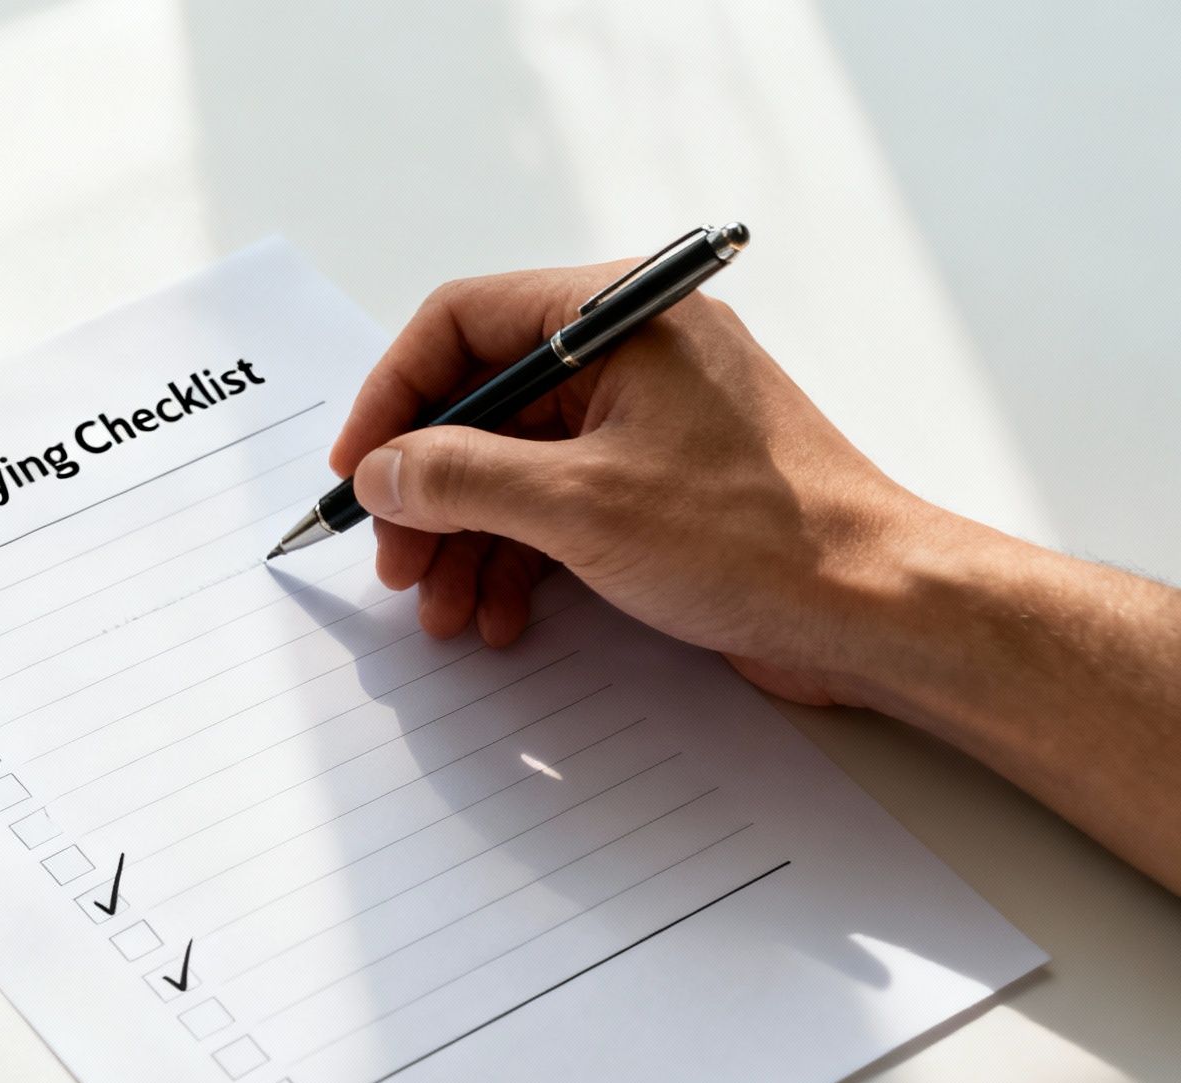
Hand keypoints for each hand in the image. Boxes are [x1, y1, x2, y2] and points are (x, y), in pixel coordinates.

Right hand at [330, 264, 936, 705]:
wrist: (877, 609)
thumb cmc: (758, 539)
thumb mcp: (581, 506)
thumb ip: (460, 479)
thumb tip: (382, 470)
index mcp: (619, 317)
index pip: (461, 323)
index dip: (392, 396)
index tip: (356, 470)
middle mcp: (631, 353)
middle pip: (481, 404)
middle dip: (428, 490)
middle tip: (394, 561)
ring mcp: (646, 420)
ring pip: (513, 464)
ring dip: (466, 539)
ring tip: (442, 609)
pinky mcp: (659, 484)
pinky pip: (557, 503)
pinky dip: (518, 557)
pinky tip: (499, 615)